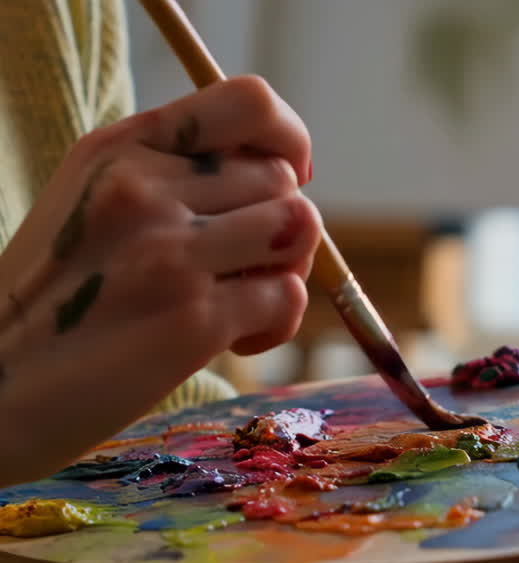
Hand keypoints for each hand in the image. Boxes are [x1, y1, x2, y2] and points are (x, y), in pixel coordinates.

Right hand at [0, 75, 320, 485]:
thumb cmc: (56, 303)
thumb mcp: (92, 205)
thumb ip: (173, 176)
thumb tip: (287, 173)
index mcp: (120, 148)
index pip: (249, 102)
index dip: (289, 140)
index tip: (287, 178)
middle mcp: (143, 187)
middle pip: (283, 181)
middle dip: (281, 227)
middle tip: (242, 271)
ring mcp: (169, 252)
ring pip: (299, 228)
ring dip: (286, 271)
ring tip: (240, 302)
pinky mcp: (193, 319)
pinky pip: (288, 297)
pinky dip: (277, 324)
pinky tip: (233, 340)